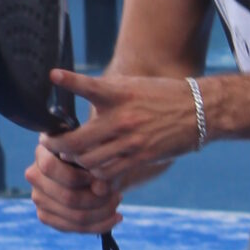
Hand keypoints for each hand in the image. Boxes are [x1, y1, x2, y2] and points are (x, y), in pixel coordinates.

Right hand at [24, 135, 125, 240]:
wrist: (94, 166)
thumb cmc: (96, 154)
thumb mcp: (99, 154)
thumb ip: (99, 166)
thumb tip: (99, 189)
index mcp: (43, 152)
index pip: (51, 168)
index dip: (78, 176)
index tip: (99, 176)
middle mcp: (34, 175)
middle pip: (68, 198)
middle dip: (99, 199)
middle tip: (117, 194)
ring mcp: (38, 198)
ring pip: (75, 216)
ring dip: (103, 213)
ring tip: (117, 202)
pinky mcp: (46, 216)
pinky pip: (74, 228)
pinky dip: (100, 225)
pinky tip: (115, 217)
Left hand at [43, 69, 204, 185]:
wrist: (200, 110)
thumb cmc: (161, 95)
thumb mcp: (132, 86)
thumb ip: (105, 93)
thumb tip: (77, 94)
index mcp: (119, 94)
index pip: (88, 86)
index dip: (68, 80)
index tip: (53, 76)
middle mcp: (122, 118)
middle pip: (76, 142)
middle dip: (57, 146)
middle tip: (49, 144)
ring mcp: (131, 141)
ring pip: (88, 162)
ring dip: (75, 162)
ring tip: (70, 157)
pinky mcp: (141, 158)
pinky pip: (108, 174)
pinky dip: (96, 174)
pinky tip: (93, 168)